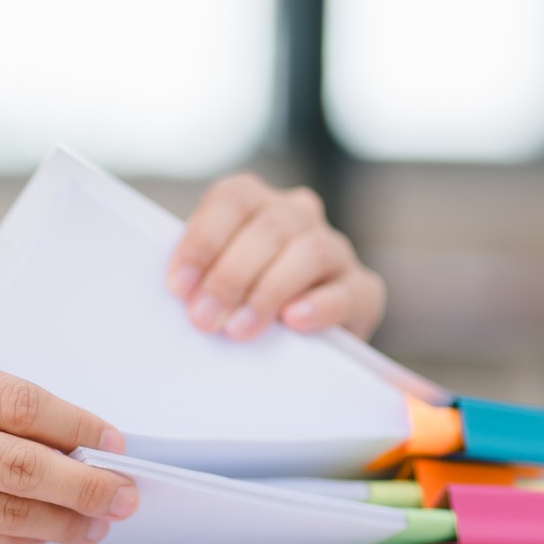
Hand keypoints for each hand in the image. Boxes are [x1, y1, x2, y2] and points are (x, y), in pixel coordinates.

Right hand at [0, 336, 136, 543]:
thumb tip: (55, 433)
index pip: (21, 402)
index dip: (80, 426)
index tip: (116, 441)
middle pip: (24, 465)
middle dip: (89, 484)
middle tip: (128, 494)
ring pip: (4, 513)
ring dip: (62, 521)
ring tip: (97, 522)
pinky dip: (14, 540)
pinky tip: (41, 535)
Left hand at [166, 173, 386, 340]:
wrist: (302, 344)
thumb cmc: (244, 304)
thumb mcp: (218, 281)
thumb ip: (203, 275)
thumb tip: (182, 294)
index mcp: (259, 203)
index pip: (233, 199)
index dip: (203, 240)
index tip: (180, 286)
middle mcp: (300, 215)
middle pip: (269, 228)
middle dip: (230, 276)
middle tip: (204, 317)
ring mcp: (335, 250)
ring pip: (309, 252)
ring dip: (268, 292)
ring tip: (239, 329)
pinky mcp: (363, 290)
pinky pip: (346, 292)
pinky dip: (318, 306)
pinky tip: (293, 322)